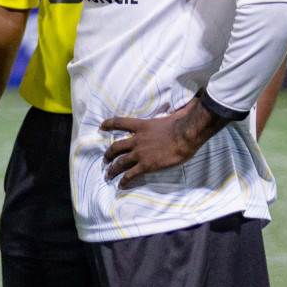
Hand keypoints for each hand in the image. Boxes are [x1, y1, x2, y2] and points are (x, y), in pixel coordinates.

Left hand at [102, 98, 227, 187]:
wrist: (185, 135)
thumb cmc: (182, 123)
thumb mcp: (171, 112)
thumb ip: (170, 109)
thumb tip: (183, 100)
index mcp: (142, 125)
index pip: (120, 123)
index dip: (109, 124)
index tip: (101, 126)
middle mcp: (137, 140)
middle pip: (116, 147)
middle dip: (108, 153)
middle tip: (105, 159)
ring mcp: (140, 153)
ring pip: (120, 162)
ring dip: (112, 169)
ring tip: (108, 175)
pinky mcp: (146, 165)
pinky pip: (131, 174)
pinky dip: (124, 180)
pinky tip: (120, 185)